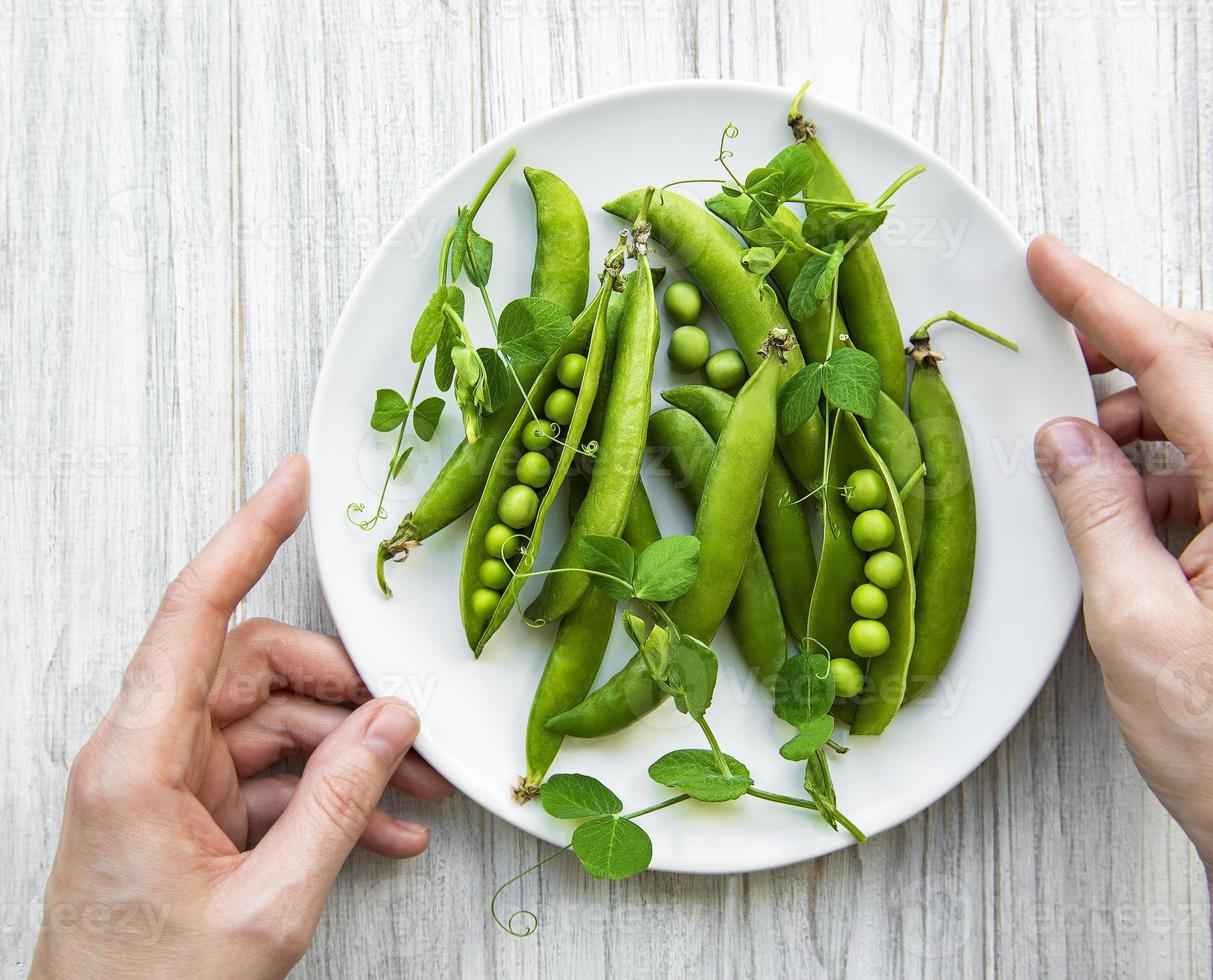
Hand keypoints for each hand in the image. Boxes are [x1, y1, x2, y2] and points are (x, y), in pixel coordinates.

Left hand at [30, 454, 451, 978]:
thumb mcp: (266, 906)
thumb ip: (338, 806)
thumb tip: (392, 725)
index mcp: (137, 759)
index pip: (196, 614)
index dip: (247, 537)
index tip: (290, 484)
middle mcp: (147, 752)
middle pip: (257, 669)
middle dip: (342, 691)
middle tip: (407, 720)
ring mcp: (169, 782)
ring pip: (274, 722)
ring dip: (347, 753)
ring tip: (413, 790)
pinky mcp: (190, 811)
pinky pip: (271, 775)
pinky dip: (326, 796)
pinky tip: (383, 831)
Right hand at [1029, 235, 1212, 872]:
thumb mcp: (1139, 628)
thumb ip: (1099, 517)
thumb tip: (1065, 442)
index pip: (1185, 362)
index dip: (1107, 304)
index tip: (1053, 264)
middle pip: (1211, 375)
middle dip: (1130, 353)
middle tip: (1059, 354)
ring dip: (1145, 420)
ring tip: (1078, 454)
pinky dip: (1165, 469)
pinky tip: (1122, 503)